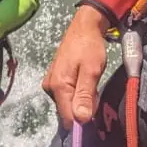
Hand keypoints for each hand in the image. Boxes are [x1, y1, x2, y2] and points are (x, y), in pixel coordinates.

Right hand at [42, 5, 110, 129]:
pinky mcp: (54, 80)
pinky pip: (67, 95)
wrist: (84, 27)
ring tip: (91, 82)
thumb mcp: (92, 71)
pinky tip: (85, 80)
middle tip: (95, 89)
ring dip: (82, 99)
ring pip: (69, 103)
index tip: (96, 113)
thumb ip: (85, 95)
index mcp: (58, 86)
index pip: (68, 117)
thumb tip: (81, 119)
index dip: (82, 120)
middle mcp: (50, 88)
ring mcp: (51, 83)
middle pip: (68, 111)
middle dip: (84, 107)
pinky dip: (78, 92)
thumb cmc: (90, 47)